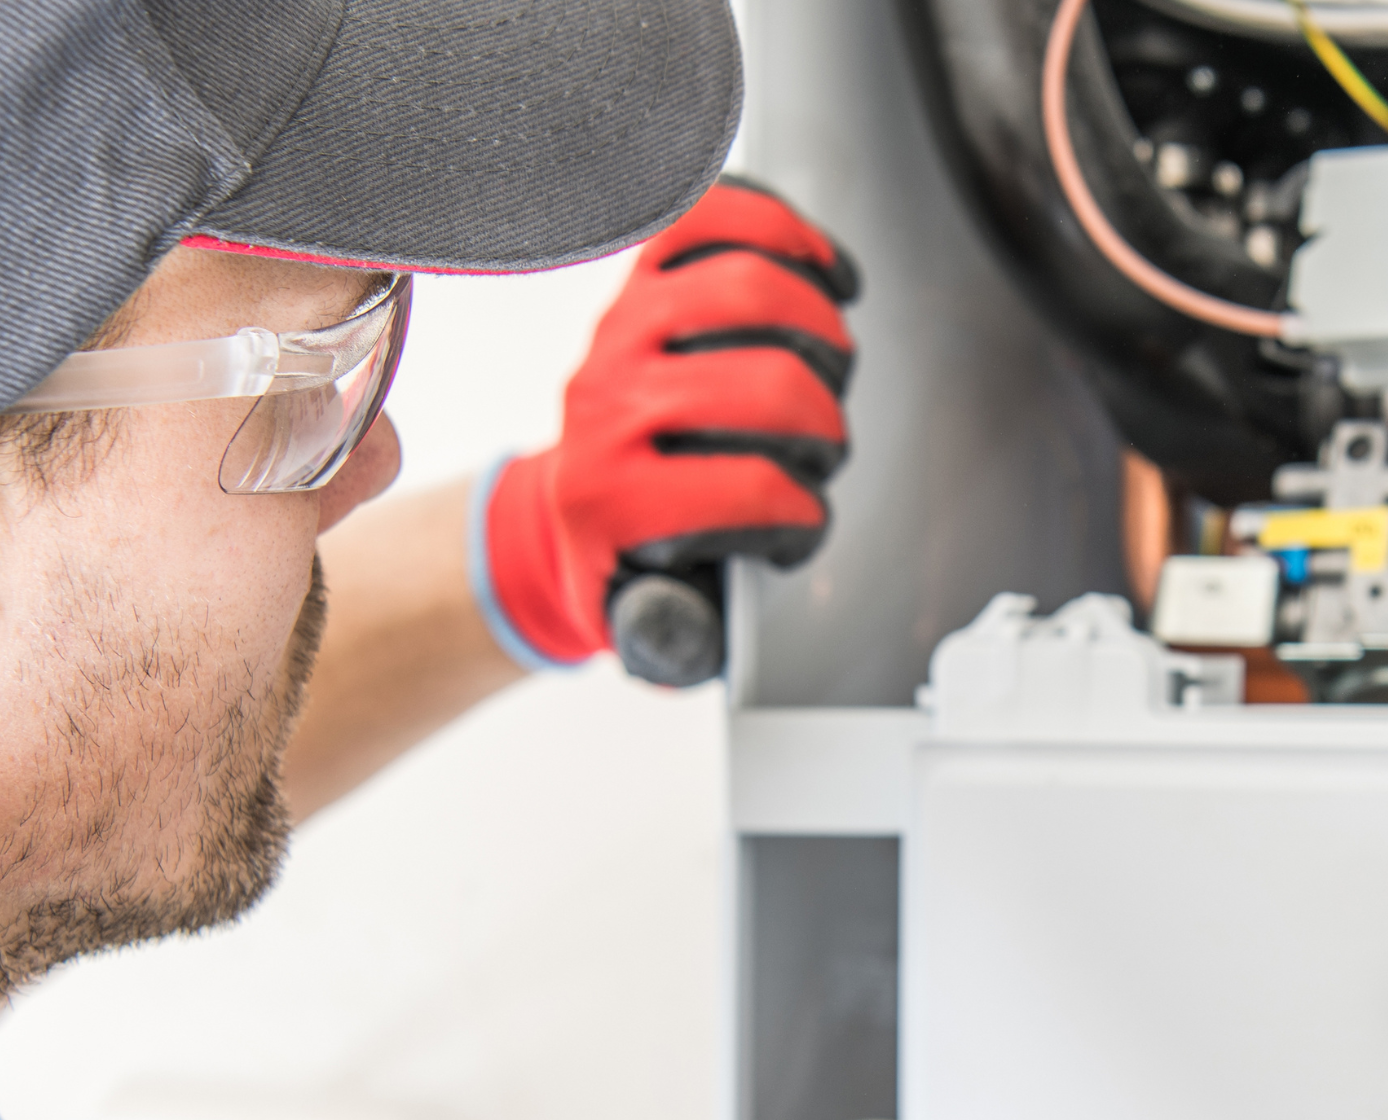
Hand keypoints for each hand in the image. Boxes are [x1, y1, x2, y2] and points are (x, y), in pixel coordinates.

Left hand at [474, 178, 859, 676]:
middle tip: (821, 450)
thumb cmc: (620, 562)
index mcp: (608, 498)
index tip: (801, 525)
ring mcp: (620, 330)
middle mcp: (606, 403)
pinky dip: (783, 231)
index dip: (800, 514)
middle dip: (822, 426)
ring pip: (751, 290)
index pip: (746, 489)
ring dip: (820, 333)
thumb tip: (704, 626)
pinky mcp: (637, 279)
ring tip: (828, 369)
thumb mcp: (643, 624)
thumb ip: (681, 635)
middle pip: (766, 384)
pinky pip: (715, 217)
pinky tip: (820, 271)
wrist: (559, 514)